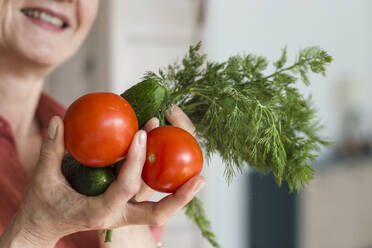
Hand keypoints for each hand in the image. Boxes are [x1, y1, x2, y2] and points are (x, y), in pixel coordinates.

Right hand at [9, 115, 204, 246]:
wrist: (43, 227)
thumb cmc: (43, 206)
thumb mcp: (43, 179)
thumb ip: (51, 150)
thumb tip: (58, 120)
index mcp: (99, 211)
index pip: (124, 186)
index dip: (134, 159)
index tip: (141, 132)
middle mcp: (117, 216)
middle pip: (157, 215)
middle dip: (180, 198)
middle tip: (200, 179)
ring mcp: (124, 215)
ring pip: (158, 212)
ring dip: (179, 195)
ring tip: (199, 177)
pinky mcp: (125, 210)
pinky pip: (151, 202)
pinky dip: (166, 190)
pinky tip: (175, 170)